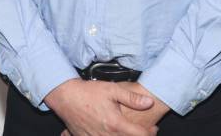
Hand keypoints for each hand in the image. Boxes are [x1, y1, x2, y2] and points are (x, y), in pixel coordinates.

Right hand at [44, 77, 158, 135]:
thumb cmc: (89, 92)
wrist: (67, 97)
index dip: (150, 133)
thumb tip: (149, 103)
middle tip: (144, 130)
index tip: (153, 129)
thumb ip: (132, 97)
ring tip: (126, 130)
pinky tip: (110, 132)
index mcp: (115, 124)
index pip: (139, 135)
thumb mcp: (113, 89)